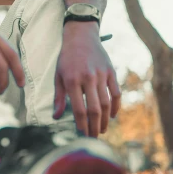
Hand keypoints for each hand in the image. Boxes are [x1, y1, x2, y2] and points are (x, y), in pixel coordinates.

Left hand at [54, 21, 120, 136]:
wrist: (81, 36)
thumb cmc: (67, 58)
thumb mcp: (58, 76)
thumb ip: (59, 97)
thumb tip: (56, 117)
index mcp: (72, 80)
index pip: (79, 109)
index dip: (81, 124)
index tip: (81, 135)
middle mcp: (88, 78)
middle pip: (94, 109)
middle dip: (94, 126)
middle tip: (93, 137)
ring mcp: (101, 75)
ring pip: (106, 103)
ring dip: (105, 119)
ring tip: (101, 129)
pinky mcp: (111, 71)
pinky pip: (116, 93)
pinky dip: (116, 106)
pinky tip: (111, 115)